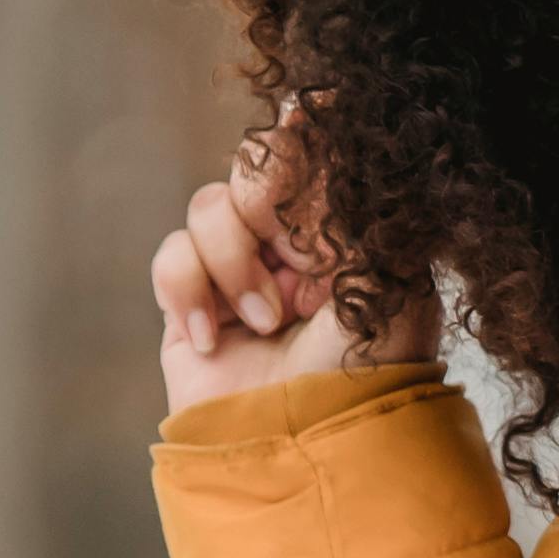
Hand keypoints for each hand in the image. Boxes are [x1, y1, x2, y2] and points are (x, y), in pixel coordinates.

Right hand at [151, 125, 436, 416]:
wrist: (306, 453)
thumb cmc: (367, 374)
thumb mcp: (386, 278)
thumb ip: (356, 200)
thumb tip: (320, 104)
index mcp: (356, 232)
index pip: (320, 154)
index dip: (305, 133)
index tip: (310, 109)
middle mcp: (301, 247)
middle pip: (256, 165)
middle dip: (267, 197)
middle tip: (289, 243)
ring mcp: (244, 275)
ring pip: (210, 206)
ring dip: (233, 260)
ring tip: (267, 321)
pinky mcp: (194, 307)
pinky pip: (172, 256)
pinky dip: (190, 290)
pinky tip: (216, 338)